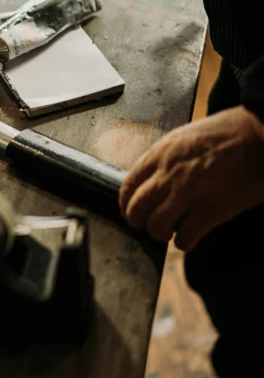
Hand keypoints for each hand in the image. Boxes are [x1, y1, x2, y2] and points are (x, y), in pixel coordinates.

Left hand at [119, 106, 263, 250]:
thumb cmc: (227, 134)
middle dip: (138, 222)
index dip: (126, 204)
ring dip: (159, 234)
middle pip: (137, 209)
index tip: (130, 211)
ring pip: (156, 226)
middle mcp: (169, 174)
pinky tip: (189, 237)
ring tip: (169, 232)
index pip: (128, 186)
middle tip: (147, 226)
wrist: (260, 135)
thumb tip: (151, 182)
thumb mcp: (185, 137)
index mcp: (161, 153)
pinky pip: (184, 238)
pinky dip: (183, 243)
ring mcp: (189, 193)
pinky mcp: (212, 210)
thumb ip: (165, 159)